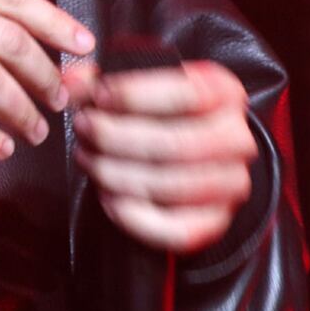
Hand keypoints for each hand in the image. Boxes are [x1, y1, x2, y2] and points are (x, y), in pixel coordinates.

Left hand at [63, 60, 257, 253]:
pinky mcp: (216, 222)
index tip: (97, 96)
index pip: (185, 93)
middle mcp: (237, 140)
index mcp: (225, 94)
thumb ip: (104, 81)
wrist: (200, 154)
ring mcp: (231, 184)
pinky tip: (107, 197)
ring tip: (88, 159)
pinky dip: (133, 216)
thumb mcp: (143, 85)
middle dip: (116, 136)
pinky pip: (174, 229)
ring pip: (169, 185)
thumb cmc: (166, 113)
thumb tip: (72, 83)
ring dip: (116, 173)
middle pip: (174, 143)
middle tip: (83, 127)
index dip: (134, 95)